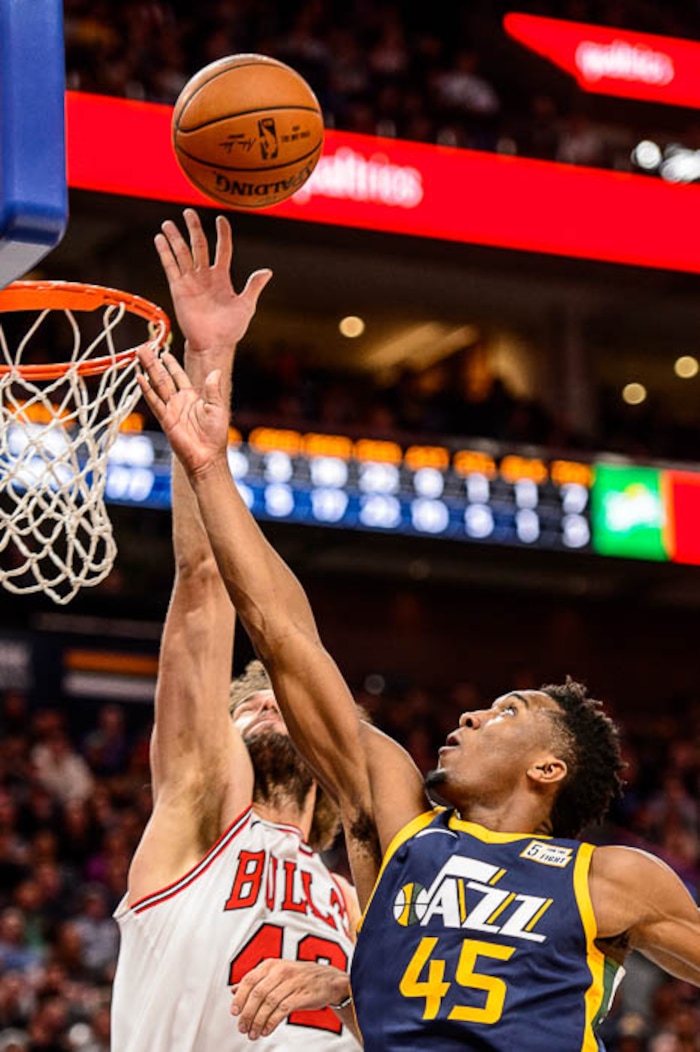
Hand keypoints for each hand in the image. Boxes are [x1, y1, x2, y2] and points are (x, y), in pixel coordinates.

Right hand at [136, 347, 227, 474]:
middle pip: (163, 377)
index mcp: (192, 397)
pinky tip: (140, 377)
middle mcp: (179, 401)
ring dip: (148, 370)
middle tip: (144, 347)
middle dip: (154, 362)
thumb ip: (213, 390)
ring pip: (157, 385)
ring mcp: (171, 409)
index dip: (171, 364)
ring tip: (139, 355)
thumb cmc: (215, 435)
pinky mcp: (166, 419)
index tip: (163, 352)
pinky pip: (155, 401)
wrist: (207, 457)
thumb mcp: (217, 408)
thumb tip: (215, 372)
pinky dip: (147, 390)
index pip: (179, 376)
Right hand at [155, 208, 271, 358]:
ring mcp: (191, 281)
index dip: (222, 234)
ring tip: (169, 223)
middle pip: (199, 246)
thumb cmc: (231, 328)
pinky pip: (171, 267)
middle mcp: (205, 276)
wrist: (213, 344)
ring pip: (182, 254)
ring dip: (175, 238)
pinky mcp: (178, 289)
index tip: (220, 219)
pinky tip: (160, 239)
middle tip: (188, 212)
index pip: (222, 249)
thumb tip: (267, 271)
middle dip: (194, 229)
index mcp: (222, 277)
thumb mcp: (246, 306)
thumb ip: (253, 286)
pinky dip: (165, 253)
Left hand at [230, 960, 349, 1040]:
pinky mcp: (301, 995)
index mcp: (271, 965)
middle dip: (247, 1014)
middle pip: (257, 994)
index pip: (249, 980)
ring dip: (258, 1021)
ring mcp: (291, 982)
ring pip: (269, 1003)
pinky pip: (282, 1010)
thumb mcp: (275, 974)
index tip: (234, 1013)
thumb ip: (255, 981)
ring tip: (253, 1033)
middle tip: (242, 1028)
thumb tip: (233, 990)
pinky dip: (272, 1022)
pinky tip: (266, 1030)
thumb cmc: (298, 977)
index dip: (240, 997)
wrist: (327, 979)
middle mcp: (280, 971)